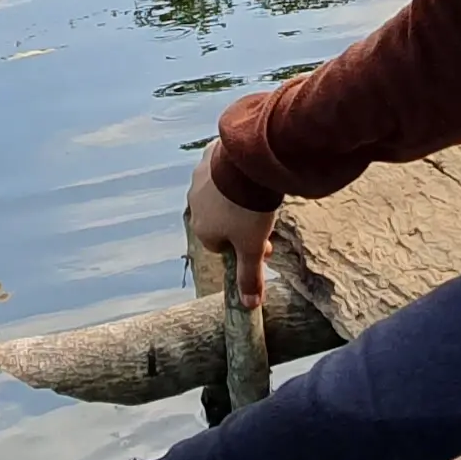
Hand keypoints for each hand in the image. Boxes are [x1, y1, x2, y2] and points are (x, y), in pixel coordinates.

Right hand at [186, 149, 275, 306]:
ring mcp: (200, 177)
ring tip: (259, 193)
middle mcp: (194, 203)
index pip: (220, 246)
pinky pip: (220, 166)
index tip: (264, 244)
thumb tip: (249, 306)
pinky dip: (233, 171)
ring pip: (219, 192)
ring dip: (235, 196)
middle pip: (219, 219)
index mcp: (202, 229)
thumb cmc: (248, 209)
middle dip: (239, 222)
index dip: (242, 248)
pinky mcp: (210, 154)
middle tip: (265, 220)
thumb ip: (249, 276)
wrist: (248, 162)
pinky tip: (250, 170)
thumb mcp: (253, 247)